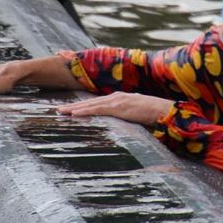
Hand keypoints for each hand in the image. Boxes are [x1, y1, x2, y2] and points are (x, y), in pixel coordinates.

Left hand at [59, 92, 173, 125]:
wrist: (162, 110)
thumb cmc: (152, 114)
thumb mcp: (136, 114)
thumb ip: (127, 117)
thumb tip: (122, 125)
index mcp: (119, 99)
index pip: (97, 103)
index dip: (83, 106)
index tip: (71, 109)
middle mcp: (115, 97)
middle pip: (90, 102)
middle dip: (74, 106)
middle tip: (59, 110)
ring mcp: (116, 101)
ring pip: (90, 105)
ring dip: (75, 109)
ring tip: (62, 111)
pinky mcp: (118, 107)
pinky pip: (98, 110)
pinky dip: (85, 111)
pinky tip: (74, 114)